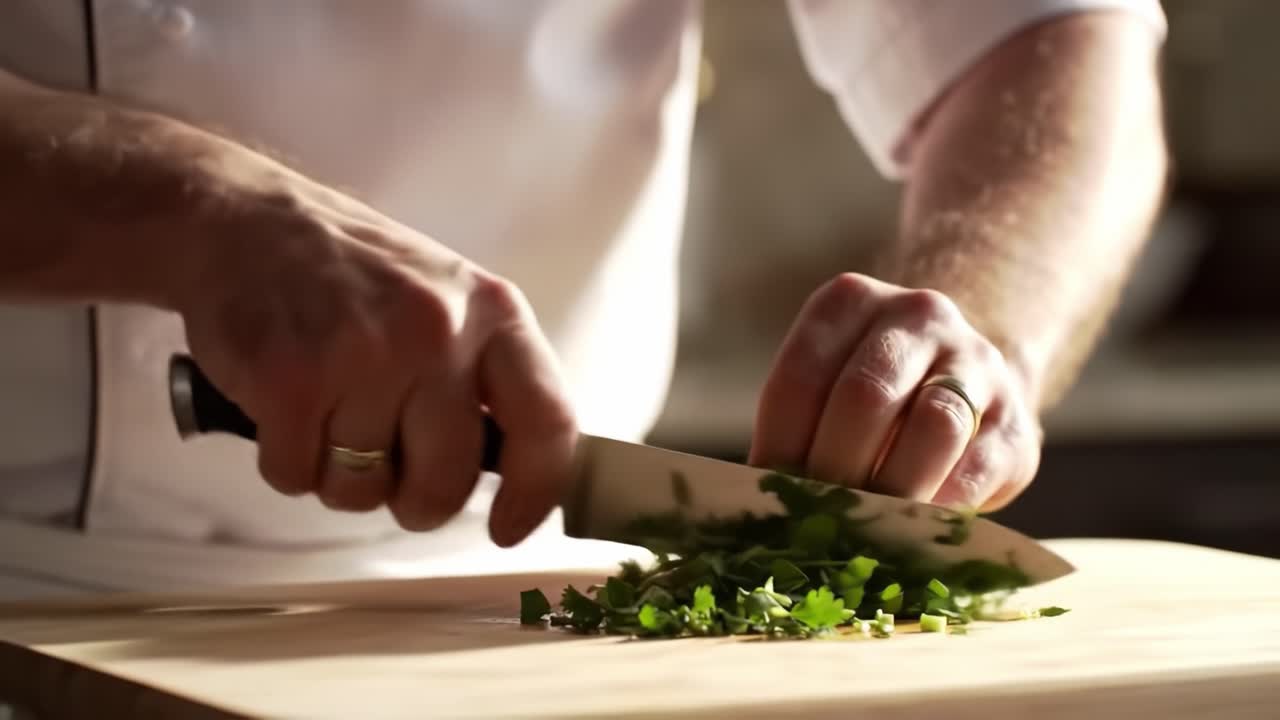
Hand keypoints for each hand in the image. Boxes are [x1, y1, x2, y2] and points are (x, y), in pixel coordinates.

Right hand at [176, 162, 575, 546]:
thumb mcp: (446, 296)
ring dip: (339, 474)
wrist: (240, 219)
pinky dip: (285, 461)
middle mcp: (436, 332)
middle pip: (447, 481)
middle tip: (386, 467)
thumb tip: (513, 468)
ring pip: (364, 490)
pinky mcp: (290, 381)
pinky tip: (284, 409)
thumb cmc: (352, 271)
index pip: (548, 422)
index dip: (534, 492)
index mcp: (491, 312)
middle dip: (414, 499)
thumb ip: (484, 372)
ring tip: (326, 411)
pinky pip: (297, 477)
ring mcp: (363, 356)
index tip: (506, 527)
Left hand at [749, 273, 1041, 511]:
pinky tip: (911, 532)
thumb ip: (795, 432)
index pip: (801, 377)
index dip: (778, 445)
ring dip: (890, 491)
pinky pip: (978, 468)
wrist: (962, 384)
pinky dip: (940, 508)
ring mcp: (977, 363)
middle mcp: (918, 316)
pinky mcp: (1017, 423)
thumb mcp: (825, 390)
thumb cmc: (870, 399)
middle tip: (812, 522)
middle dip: (833, 470)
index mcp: (849, 302)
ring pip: (934, 426)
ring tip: (860, 532)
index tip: (766, 495)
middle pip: (866, 397)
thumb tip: (760, 501)